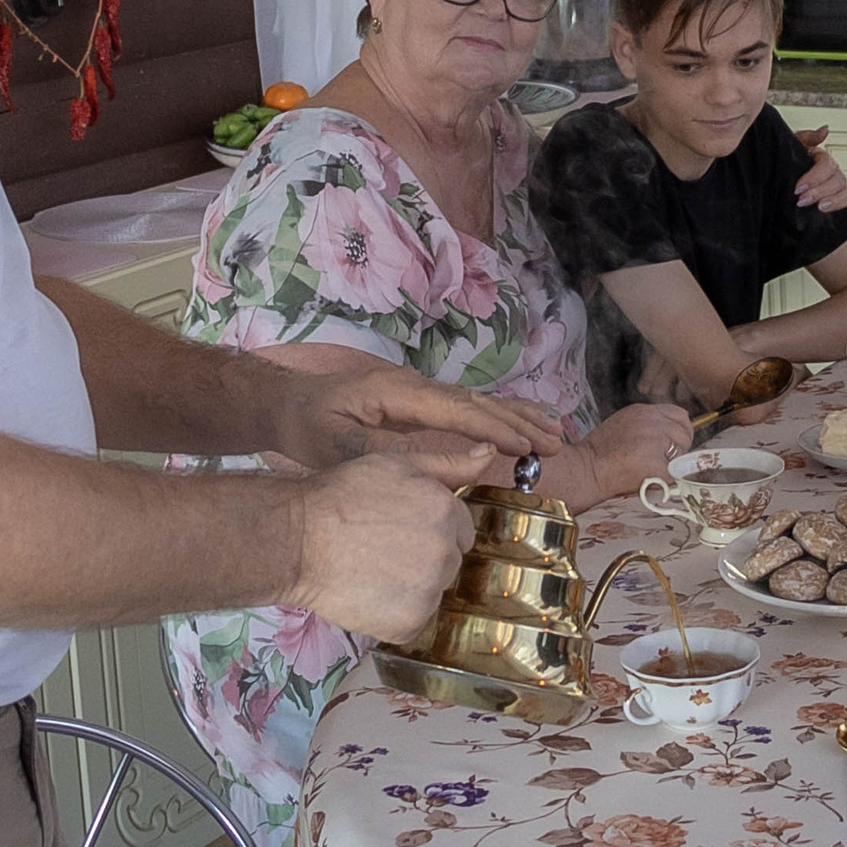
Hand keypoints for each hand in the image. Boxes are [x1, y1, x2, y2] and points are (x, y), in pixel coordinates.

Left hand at [273, 363, 565, 466]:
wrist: (286, 403)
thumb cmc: (310, 426)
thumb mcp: (342, 444)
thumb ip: (397, 453)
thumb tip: (450, 458)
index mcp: (401, 393)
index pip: (460, 410)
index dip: (497, 429)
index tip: (529, 447)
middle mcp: (418, 387)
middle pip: (479, 403)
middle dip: (521, 422)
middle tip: (559, 443)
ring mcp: (421, 392)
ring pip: (479, 403)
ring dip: (518, 417)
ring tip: (556, 431)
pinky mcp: (421, 403)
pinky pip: (468, 408)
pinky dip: (500, 415)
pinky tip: (521, 424)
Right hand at [289, 450, 485, 639]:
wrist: (296, 540)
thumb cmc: (339, 497)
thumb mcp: (395, 463)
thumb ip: (448, 463)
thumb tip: (489, 455)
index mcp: (446, 511)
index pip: (460, 529)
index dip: (432, 529)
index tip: (401, 529)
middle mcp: (445, 552)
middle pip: (450, 561)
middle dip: (425, 556)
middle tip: (383, 548)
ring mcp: (428, 591)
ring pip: (433, 591)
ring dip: (412, 586)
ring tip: (372, 570)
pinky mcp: (409, 623)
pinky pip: (414, 620)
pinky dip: (395, 613)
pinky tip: (369, 593)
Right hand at [583, 402, 694, 500]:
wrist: (586, 470)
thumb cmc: (601, 452)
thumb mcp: (624, 423)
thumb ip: (649, 422)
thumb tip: (675, 431)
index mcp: (644, 411)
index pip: (680, 414)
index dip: (680, 430)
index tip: (673, 442)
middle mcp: (652, 422)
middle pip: (684, 433)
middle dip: (677, 448)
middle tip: (660, 459)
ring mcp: (656, 442)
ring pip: (681, 453)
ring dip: (671, 463)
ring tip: (648, 467)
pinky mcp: (657, 463)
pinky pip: (674, 473)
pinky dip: (666, 479)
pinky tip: (648, 478)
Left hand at [794, 127, 846, 218]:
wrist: (777, 188)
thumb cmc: (785, 166)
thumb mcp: (792, 148)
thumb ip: (807, 137)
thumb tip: (825, 130)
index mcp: (822, 160)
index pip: (827, 165)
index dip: (814, 177)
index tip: (799, 187)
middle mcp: (832, 175)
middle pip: (838, 181)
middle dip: (820, 191)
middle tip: (803, 200)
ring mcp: (837, 190)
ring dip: (836, 201)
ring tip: (820, 208)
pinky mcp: (840, 205)